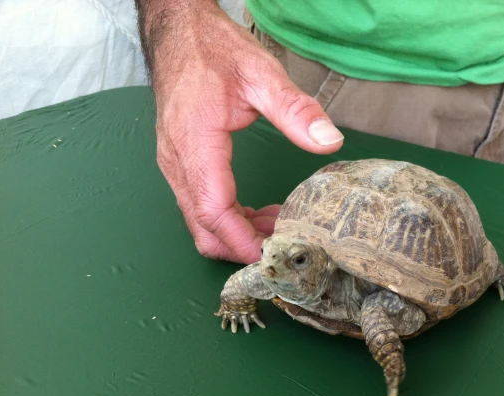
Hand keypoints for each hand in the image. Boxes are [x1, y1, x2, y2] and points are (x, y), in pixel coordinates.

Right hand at [140, 2, 343, 263]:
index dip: (241, 240)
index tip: (270, 255)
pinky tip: (256, 210)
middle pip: (202, 228)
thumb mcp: (261, 74)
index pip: (212, 210)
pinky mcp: (180, 162)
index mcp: (195, 144)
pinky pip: (199, 205)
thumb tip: (329, 140)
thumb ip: (294, 110)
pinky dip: (227, 217)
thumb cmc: (214, 50)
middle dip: (240, 245)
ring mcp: (175, 164)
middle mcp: (178, 161)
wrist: (179, 32)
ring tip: (277, 225)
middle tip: (281, 244)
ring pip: (199, 221)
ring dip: (236, 232)